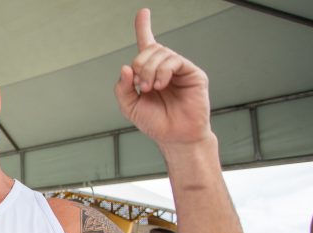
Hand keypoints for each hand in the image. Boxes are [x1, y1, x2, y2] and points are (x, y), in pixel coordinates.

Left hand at [114, 9, 212, 147]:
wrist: (175, 137)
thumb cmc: (155, 123)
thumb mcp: (130, 106)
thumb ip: (123, 88)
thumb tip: (125, 68)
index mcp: (150, 73)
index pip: (147, 45)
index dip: (144, 27)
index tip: (143, 13)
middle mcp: (165, 68)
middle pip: (149, 49)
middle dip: (139, 64)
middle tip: (140, 85)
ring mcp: (179, 70)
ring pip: (161, 53)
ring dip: (149, 70)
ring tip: (150, 88)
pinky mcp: (192, 74)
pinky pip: (174, 61)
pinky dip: (162, 71)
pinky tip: (161, 84)